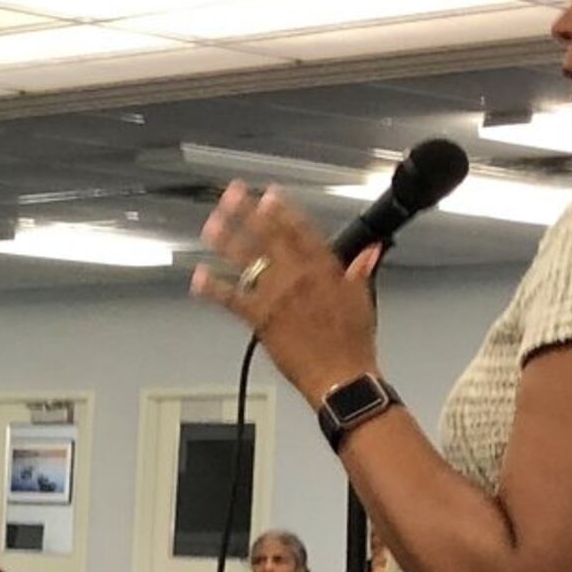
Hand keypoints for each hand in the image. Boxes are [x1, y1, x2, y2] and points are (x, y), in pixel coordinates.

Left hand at [191, 183, 383, 405]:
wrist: (341, 377)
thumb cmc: (353, 343)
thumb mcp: (362, 299)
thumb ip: (361, 269)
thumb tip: (372, 248)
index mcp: (324, 269)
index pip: (300, 230)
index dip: (282, 210)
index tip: (268, 195)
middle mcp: (298, 277)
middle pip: (268, 236)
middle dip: (248, 212)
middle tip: (232, 193)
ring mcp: (277, 296)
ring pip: (247, 260)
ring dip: (226, 240)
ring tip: (211, 223)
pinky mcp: (260, 319)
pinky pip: (231, 299)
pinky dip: (213, 287)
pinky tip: (199, 277)